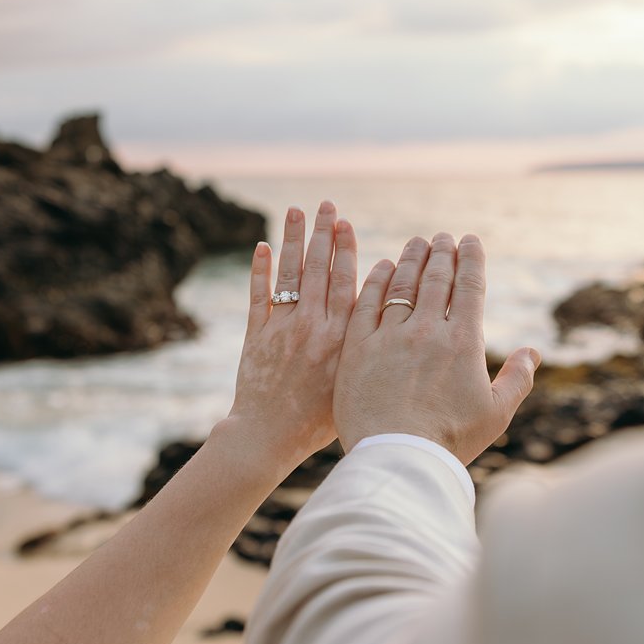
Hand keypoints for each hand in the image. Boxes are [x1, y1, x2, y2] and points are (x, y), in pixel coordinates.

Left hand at [218, 201, 358, 472]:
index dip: (345, 249)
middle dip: (322, 233)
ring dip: (292, 239)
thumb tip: (388, 324)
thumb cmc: (320, 424)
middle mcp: (312, 325)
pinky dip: (259, 270)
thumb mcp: (356, 384)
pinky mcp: (255, 336)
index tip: (346, 223)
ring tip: (295, 210)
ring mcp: (281, 328)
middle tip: (326, 204)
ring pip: (289, 274)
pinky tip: (262, 246)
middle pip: (317, 268)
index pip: (345, 281)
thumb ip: (367, 351)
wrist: (269, 438)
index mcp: (341, 337)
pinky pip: (258, 295)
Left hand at [333, 232, 539, 463]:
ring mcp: (390, 336)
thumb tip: (533, 352)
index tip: (470, 240)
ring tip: (417, 243)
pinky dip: (377, 280)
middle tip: (443, 237)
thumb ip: (517, 379)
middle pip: (437, 278)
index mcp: (464, 342)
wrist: (397, 459)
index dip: (471, 259)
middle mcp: (428, 331)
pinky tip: (383, 267)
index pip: (470, 287)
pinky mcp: (358, 347)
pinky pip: (368, 302)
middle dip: (442, 252)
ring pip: (403, 284)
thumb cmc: (449, 442)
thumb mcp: (495, 414)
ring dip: (412, 258)